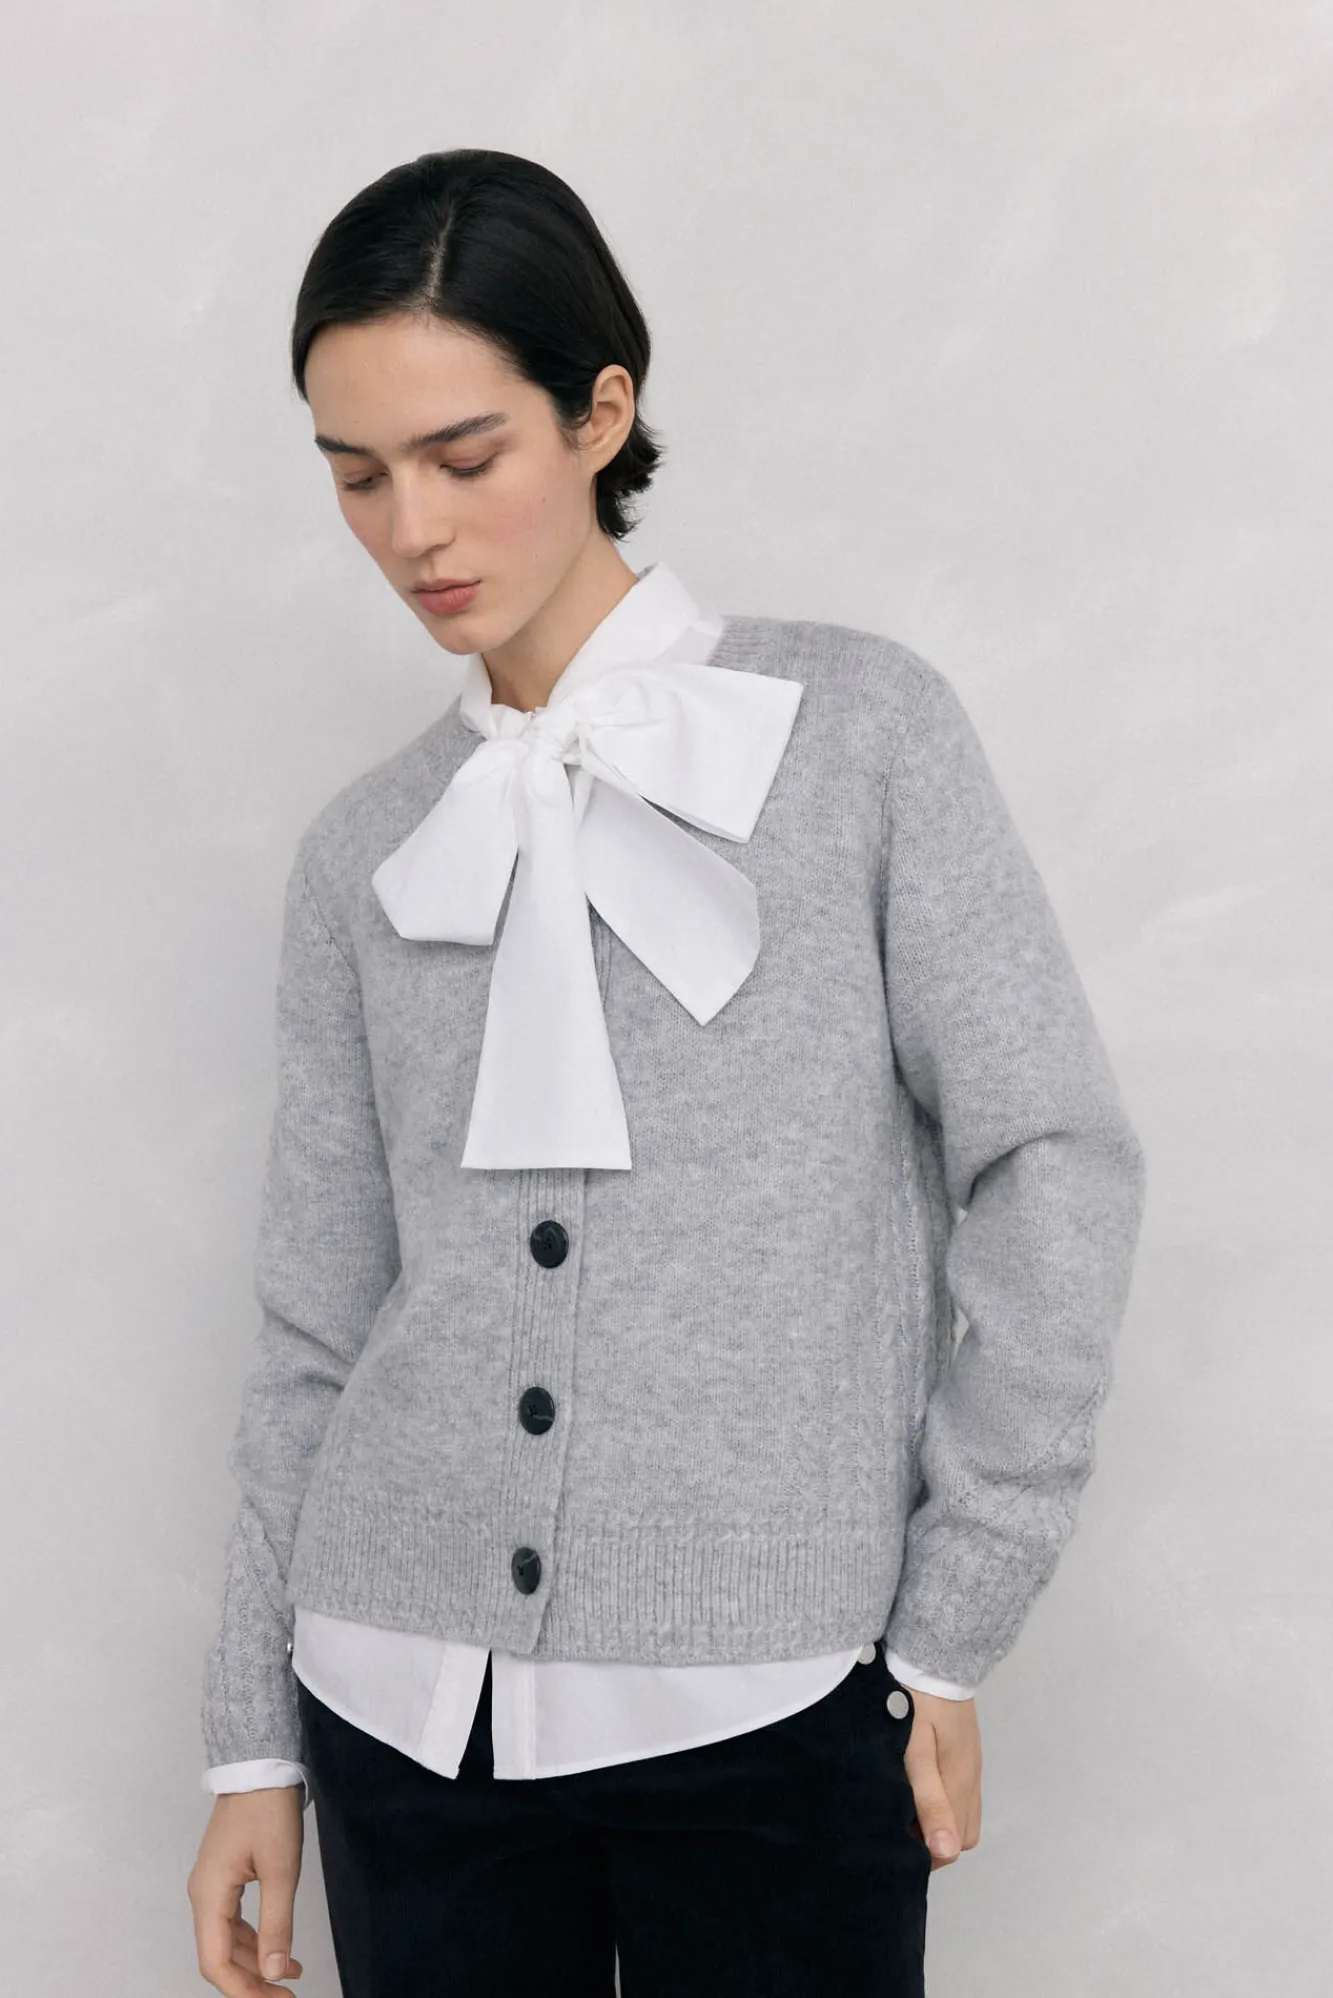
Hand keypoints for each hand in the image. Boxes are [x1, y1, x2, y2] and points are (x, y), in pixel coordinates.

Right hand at [188, 1788, 306, 1991]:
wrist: (261, 1764)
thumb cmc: (269, 1810)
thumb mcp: (281, 1869)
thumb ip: (277, 1924)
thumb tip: (275, 1972)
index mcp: (208, 1896)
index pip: (215, 1962)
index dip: (242, 1991)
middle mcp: (203, 1894)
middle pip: (219, 1955)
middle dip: (251, 1981)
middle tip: (287, 1995)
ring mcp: (212, 1884)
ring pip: (227, 1939)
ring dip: (255, 1961)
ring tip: (292, 1975)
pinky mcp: (225, 1874)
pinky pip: (233, 1920)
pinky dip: (254, 1938)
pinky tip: (279, 1946)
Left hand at [901, 1689, 981, 1869]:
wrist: (932, 1657)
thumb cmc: (915, 1705)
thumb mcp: (915, 1753)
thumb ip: (929, 1800)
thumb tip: (947, 1852)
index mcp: (959, 1785)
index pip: (952, 1846)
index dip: (925, 1853)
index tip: (896, 1842)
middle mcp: (970, 1779)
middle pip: (961, 1834)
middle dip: (932, 1841)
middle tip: (897, 1824)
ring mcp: (970, 1764)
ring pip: (962, 1813)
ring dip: (937, 1819)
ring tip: (903, 1805)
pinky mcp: (965, 1750)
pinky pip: (960, 1790)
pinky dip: (942, 1798)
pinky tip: (916, 1783)